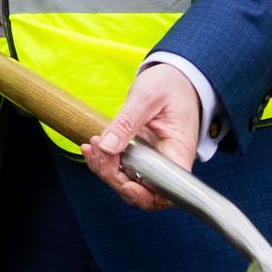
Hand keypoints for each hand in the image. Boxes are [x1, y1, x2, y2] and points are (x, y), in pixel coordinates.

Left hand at [83, 62, 205, 213]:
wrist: (175, 77)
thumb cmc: (170, 84)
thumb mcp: (147, 97)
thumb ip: (127, 122)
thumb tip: (108, 147)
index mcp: (178, 151)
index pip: (167, 190)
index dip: (145, 195)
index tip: (125, 182)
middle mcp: (168, 162)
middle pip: (143, 191)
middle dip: (115, 178)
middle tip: (99, 150)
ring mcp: (154, 160)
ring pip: (129, 182)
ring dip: (106, 169)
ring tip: (93, 145)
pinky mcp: (141, 155)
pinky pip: (122, 168)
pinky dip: (104, 161)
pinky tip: (93, 146)